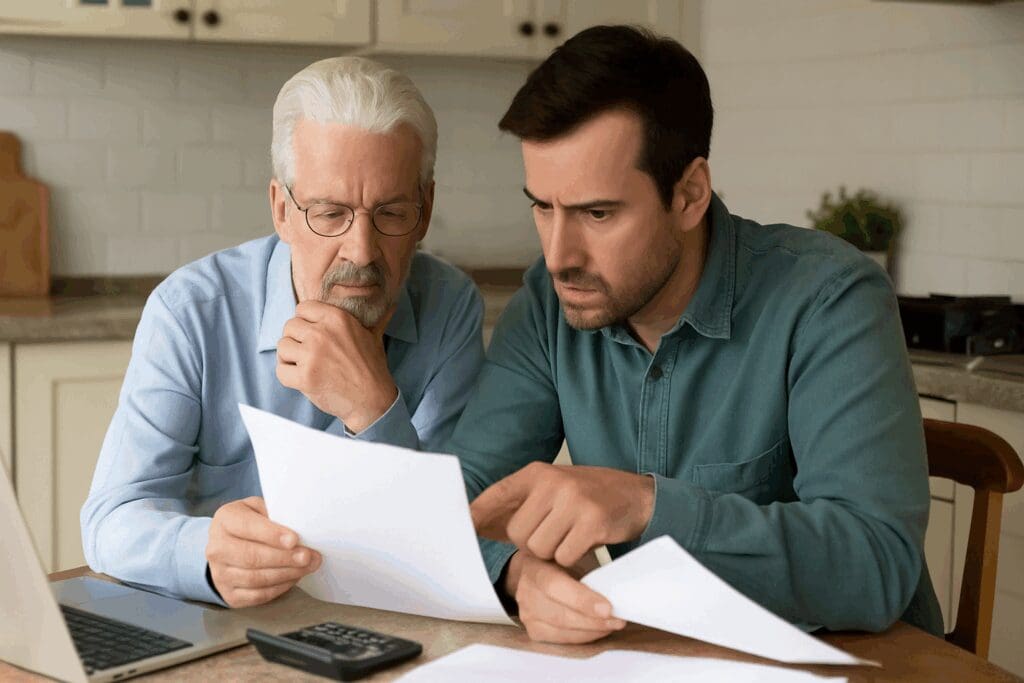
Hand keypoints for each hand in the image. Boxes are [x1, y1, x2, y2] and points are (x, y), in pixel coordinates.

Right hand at [206, 497, 321, 607]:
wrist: (227, 546)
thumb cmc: (250, 523)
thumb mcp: (258, 508)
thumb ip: (275, 514)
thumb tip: (301, 527)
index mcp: (225, 520)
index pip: (247, 527)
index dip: (272, 535)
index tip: (294, 540)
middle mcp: (217, 548)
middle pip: (251, 557)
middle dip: (284, 558)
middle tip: (307, 556)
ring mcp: (220, 574)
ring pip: (255, 578)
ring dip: (286, 574)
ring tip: (307, 566)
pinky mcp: (229, 594)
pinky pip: (257, 595)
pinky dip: (279, 588)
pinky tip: (293, 577)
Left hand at [276, 300, 397, 432]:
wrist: (372, 400)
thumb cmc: (371, 368)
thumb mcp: (371, 335)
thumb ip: (365, 317)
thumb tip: (389, 299)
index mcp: (337, 318)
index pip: (303, 308)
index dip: (305, 321)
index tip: (311, 334)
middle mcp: (322, 333)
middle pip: (289, 326)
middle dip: (296, 339)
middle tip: (308, 352)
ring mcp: (312, 356)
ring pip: (282, 346)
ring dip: (289, 357)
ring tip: (304, 365)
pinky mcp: (305, 378)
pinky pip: (280, 370)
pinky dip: (287, 376)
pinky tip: (301, 378)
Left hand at [472, 462, 654, 566]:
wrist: (638, 496)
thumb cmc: (589, 497)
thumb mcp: (555, 489)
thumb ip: (522, 503)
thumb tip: (476, 521)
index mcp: (539, 472)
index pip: (498, 493)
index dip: (478, 512)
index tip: (462, 527)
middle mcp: (553, 482)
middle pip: (518, 533)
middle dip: (531, 544)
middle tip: (553, 536)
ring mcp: (573, 501)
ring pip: (540, 548)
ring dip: (553, 553)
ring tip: (570, 537)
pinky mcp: (592, 522)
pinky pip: (564, 556)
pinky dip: (572, 558)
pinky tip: (585, 543)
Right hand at [504, 550, 624, 643]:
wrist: (538, 570)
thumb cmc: (562, 561)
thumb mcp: (572, 554)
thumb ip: (587, 566)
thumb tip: (618, 583)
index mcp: (535, 567)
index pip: (555, 586)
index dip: (581, 599)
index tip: (607, 608)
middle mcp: (525, 591)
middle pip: (558, 614)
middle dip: (592, 620)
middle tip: (618, 620)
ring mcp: (526, 613)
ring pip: (560, 630)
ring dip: (591, 631)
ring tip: (613, 625)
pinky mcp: (533, 630)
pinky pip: (560, 640)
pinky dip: (583, 637)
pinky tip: (599, 630)